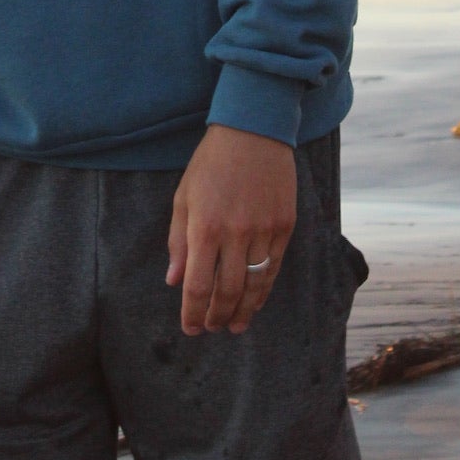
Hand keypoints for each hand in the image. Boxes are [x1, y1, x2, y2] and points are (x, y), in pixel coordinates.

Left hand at [166, 124, 296, 336]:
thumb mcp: (184, 196)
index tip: (191, 329)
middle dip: (217, 317)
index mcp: (204, 227)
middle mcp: (235, 234)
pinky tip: (256, 301)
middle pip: (227, 292)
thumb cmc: (211, 163)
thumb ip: (178, 241)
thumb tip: (174, 281)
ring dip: (243, 312)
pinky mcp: (284, 225)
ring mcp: (264, 230)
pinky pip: (274, 267)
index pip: (198, 286)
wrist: (253, 130)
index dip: (193, 314)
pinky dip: (264, 289)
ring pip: (254, 286)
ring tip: (235, 326)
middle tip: (212, 328)